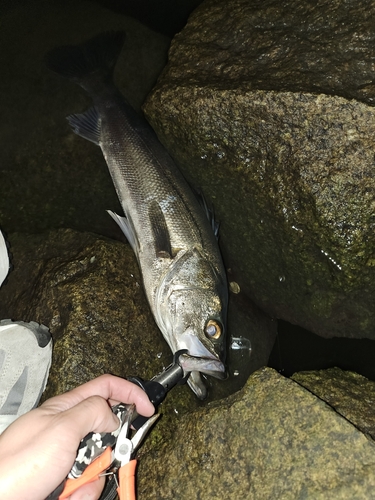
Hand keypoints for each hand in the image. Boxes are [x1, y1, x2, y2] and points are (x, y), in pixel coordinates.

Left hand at [0, 374, 153, 499]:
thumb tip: (113, 415)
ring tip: (67, 485)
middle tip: (97, 460)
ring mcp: (65, 459)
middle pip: (107, 431)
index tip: (148, 408)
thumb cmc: (15, 466)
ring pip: (100, 464)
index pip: (106, 387)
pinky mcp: (63, 483)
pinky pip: (87, 487)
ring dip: (90, 480)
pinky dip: (81, 495)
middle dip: (109, 450)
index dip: (130, 393)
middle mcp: (67, 431)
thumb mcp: (61, 428)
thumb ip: (92, 412)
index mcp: (66, 408)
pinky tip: (63, 496)